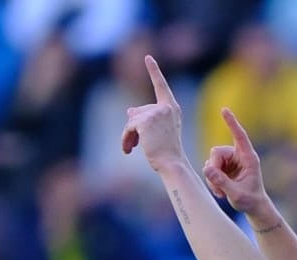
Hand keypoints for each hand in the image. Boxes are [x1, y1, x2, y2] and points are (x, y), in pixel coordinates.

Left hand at [120, 55, 185, 173]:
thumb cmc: (166, 151)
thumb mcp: (157, 131)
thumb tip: (129, 110)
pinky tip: (128, 150)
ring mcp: (156, 113)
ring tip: (130, 148)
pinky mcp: (145, 121)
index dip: (154, 70)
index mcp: (171, 108)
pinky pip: (128, 127)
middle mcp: (165, 107)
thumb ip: (144, 118)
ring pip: (132, 120)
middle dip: (133, 128)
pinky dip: (125, 139)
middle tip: (132, 143)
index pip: (161, 85)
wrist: (171, 163)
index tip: (148, 57)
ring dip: (128, 135)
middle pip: (138, 111)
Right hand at [201, 107, 273, 219]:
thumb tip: (206, 168)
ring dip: (212, 177)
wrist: (253, 207)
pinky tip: (220, 192)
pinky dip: (212, 180)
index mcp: (248, 158)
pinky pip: (210, 168)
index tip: (224, 110)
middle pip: (216, 152)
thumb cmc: (250, 201)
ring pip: (211, 161)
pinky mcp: (225, 168)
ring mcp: (231, 161)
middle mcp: (239, 156)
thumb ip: (221, 181)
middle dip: (213, 168)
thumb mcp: (236, 194)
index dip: (231, 123)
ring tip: (220, 192)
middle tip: (216, 186)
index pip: (239, 136)